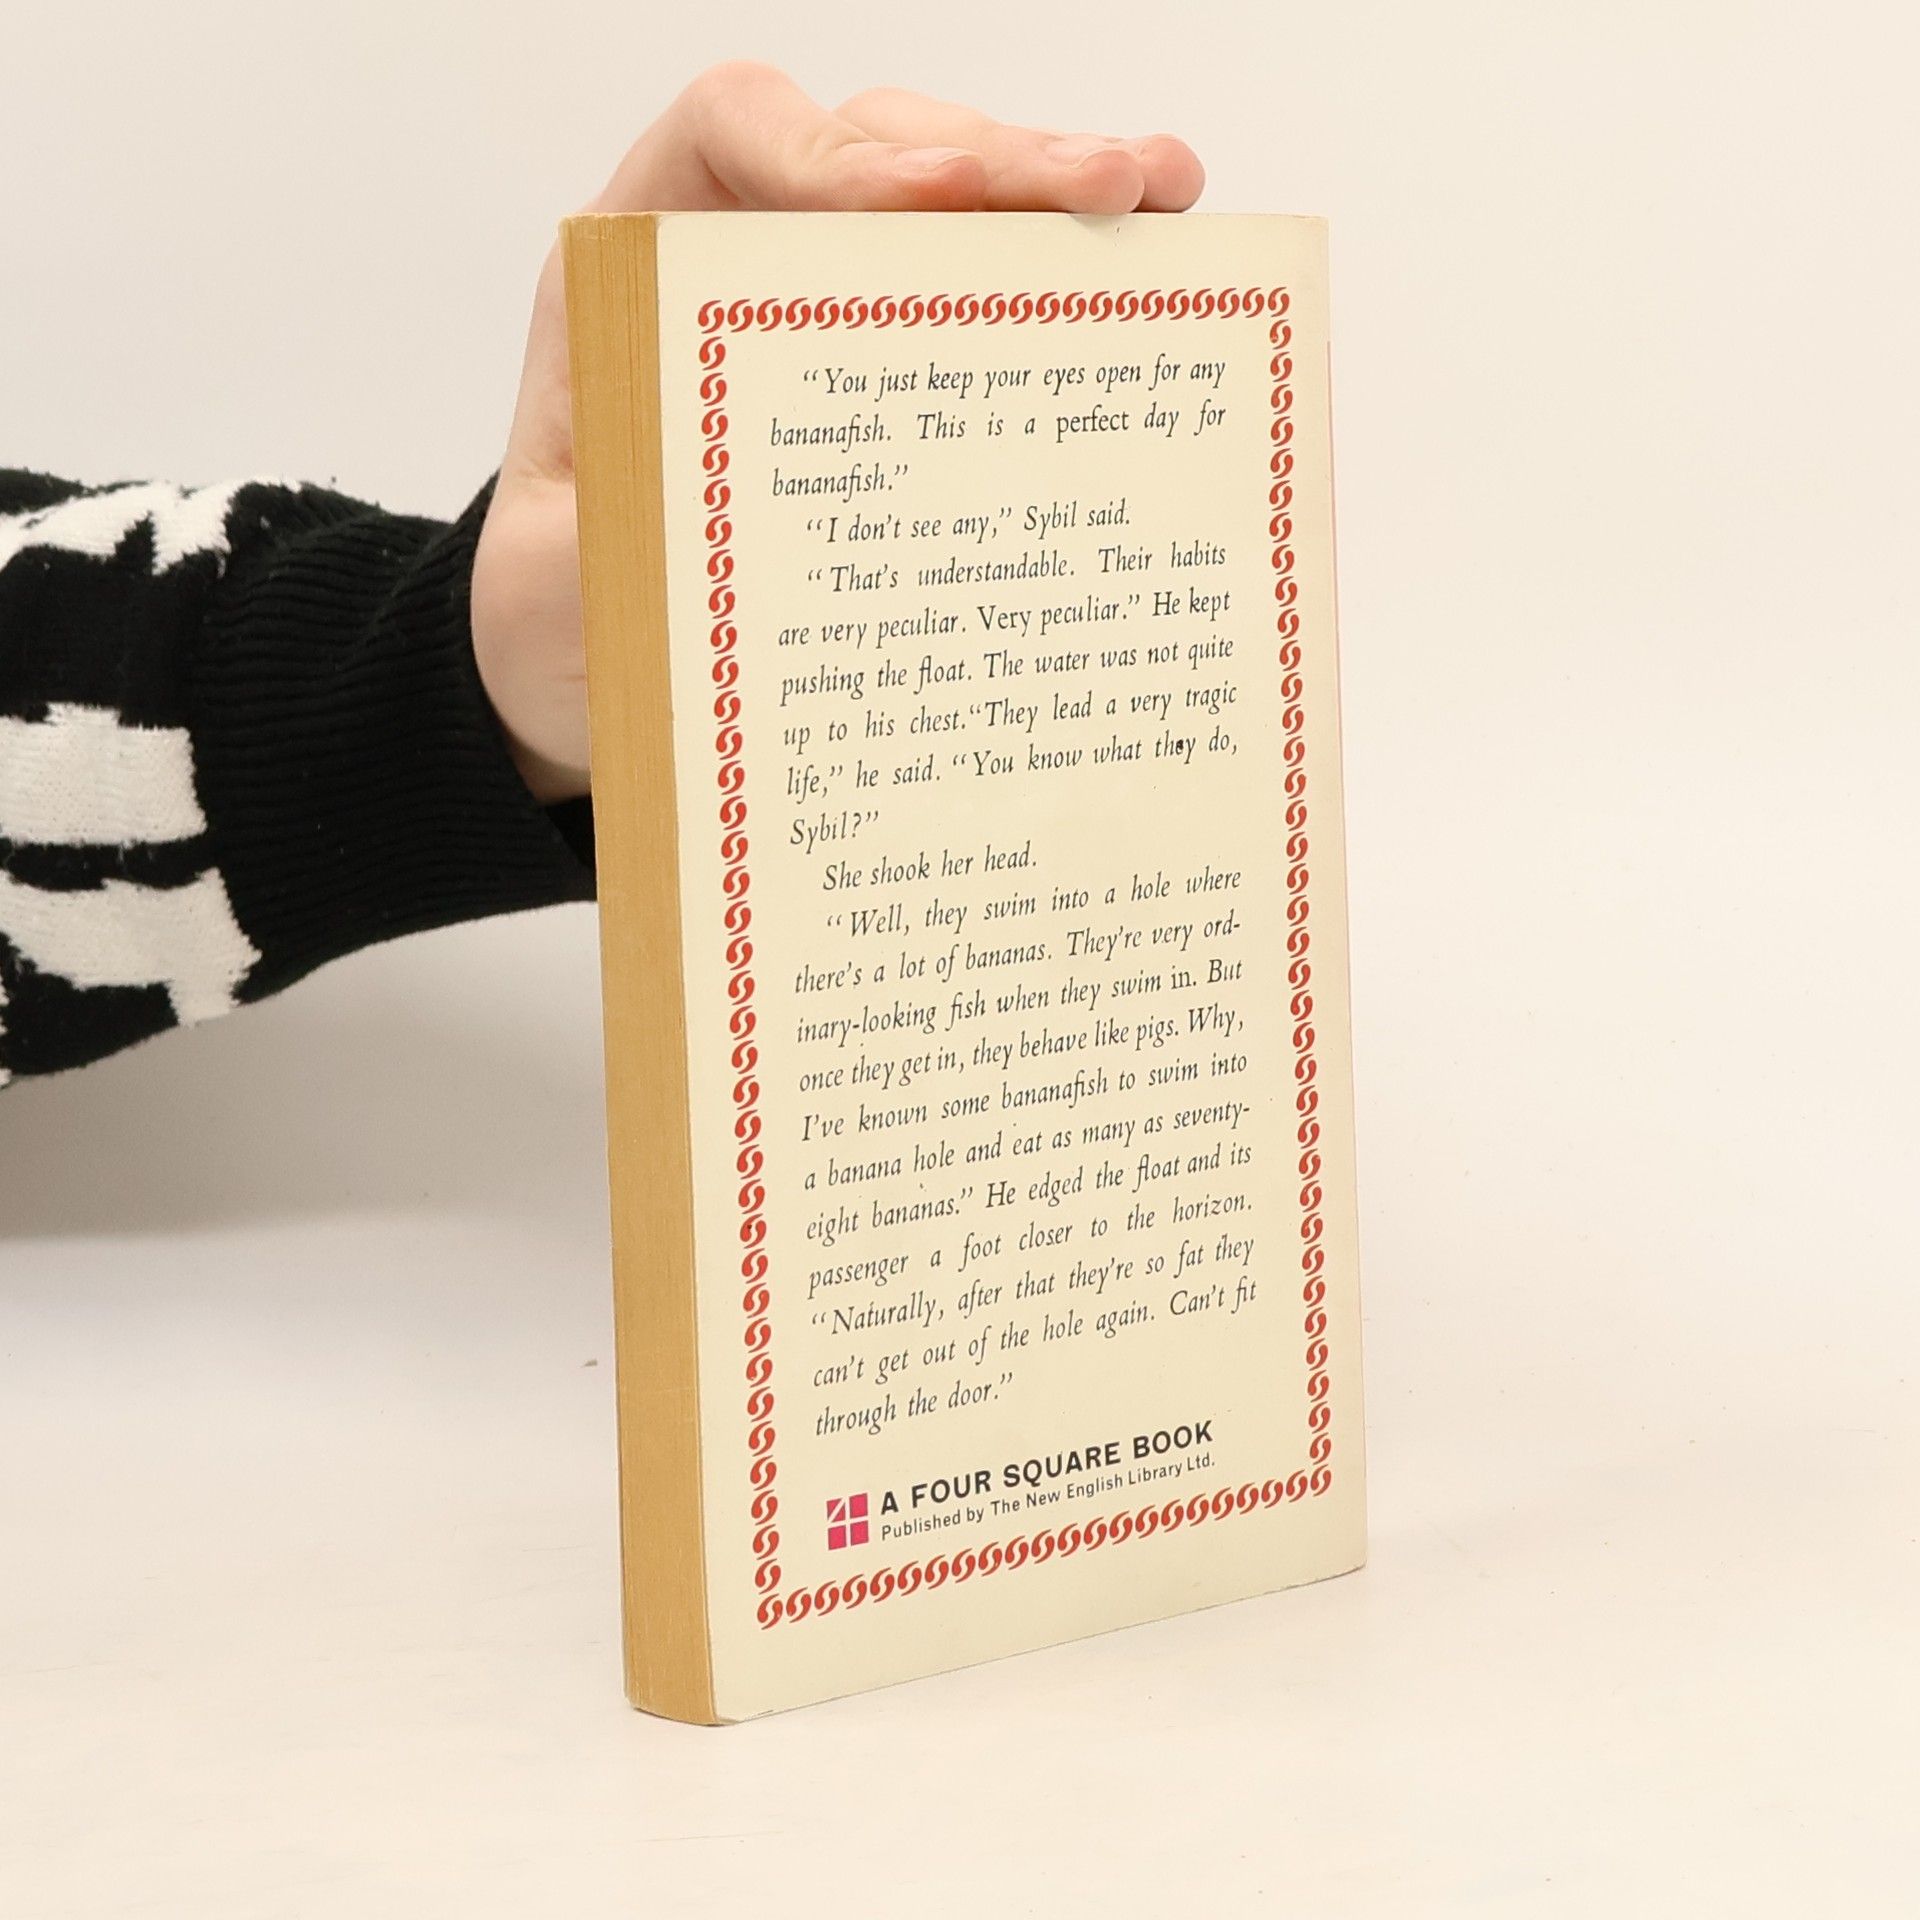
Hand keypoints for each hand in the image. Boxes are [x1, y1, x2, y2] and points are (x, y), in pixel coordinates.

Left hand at [470, 62, 1204, 805]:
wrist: (587, 657)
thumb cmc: (568, 604)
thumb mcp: (558, 581)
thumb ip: (604, 534)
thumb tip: (701, 515)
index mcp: (639, 274)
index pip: (734, 134)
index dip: (832, 151)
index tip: (925, 203)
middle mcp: (738, 258)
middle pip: (874, 148)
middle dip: (995, 160)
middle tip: (1108, 188)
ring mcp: (827, 307)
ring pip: (947, 203)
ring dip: (1057, 196)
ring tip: (1165, 195)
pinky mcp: (894, 371)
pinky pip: (980, 298)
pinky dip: (1062, 276)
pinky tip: (1156, 260)